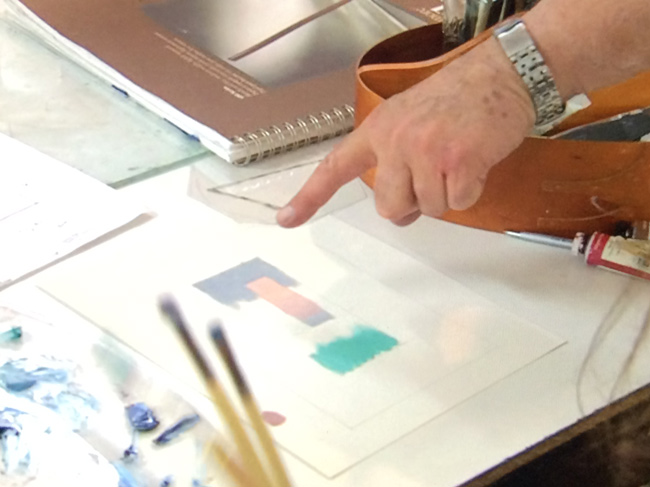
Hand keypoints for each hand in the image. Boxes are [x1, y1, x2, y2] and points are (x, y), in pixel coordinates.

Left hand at [276, 38, 535, 227]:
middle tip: (432, 178)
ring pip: (427, 209)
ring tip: (456, 160)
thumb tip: (396, 207)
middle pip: (389, 207)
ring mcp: (426, 151)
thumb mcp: (408, 117)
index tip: (287, 219)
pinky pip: (458, 203)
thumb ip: (392, 157)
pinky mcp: (459, 162)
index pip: (335, 167)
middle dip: (411, 203)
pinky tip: (474, 162)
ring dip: (445, 195)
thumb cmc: (456, 98)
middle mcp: (395, 141)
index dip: (310, 197)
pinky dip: (470, 191)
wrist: (500, 74)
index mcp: (378, 130)